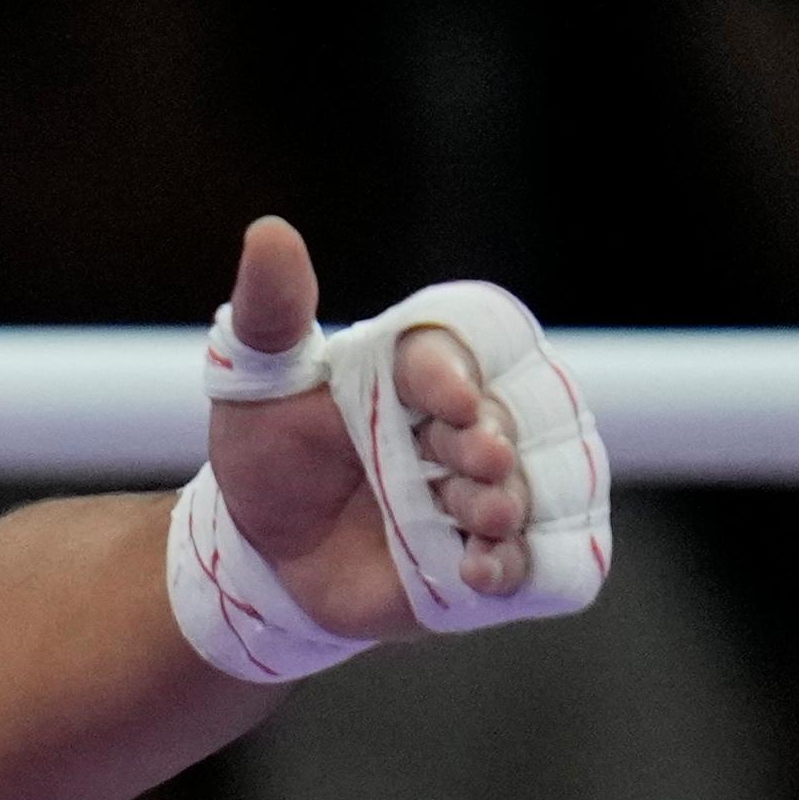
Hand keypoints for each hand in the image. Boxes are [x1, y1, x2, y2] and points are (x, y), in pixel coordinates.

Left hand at [206, 218, 530, 642]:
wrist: (263, 556)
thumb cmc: (269, 457)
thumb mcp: (256, 386)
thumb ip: (271, 314)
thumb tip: (269, 232)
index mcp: (422, 366)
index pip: (463, 348)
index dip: (459, 371)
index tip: (445, 398)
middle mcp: (472, 421)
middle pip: (515, 416)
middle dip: (498, 437)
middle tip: (477, 458)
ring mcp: (490, 488)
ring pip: (539, 485)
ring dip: (516, 499)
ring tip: (483, 514)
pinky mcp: (497, 555)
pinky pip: (542, 559)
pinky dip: (521, 563)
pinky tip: (483, 567)